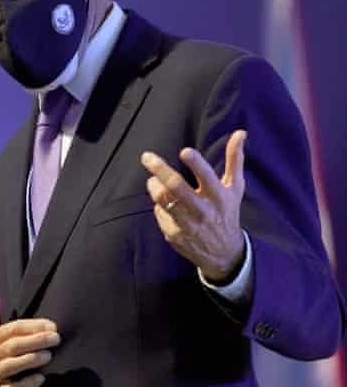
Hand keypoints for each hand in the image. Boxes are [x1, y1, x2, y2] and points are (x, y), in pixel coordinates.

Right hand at [0, 280, 58, 386]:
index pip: (12, 328)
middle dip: (36, 341)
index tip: (52, 325)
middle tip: (56, 338)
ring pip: (10, 366)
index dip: (32, 326)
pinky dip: (25, 385)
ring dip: (30, 360)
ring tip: (48, 355)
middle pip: (13, 345)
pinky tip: (39, 379)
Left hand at [141, 130, 247, 282]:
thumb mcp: (234, 187)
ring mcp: (188, 225)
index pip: (208, 178)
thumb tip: (240, 133)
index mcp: (220, 197)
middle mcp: (204, 211)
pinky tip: (164, 203)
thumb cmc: (228, 212)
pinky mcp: (174, 235)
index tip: (184, 151)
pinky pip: (159, 212)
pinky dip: (159, 204)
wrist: (224, 253)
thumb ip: (235, 159)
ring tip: (153, 179)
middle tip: (147, 157)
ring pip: (163, 199)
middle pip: (176, 187)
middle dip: (159, 169)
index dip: (196, 164)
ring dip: (154, 185)